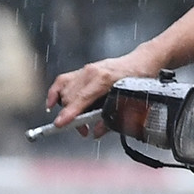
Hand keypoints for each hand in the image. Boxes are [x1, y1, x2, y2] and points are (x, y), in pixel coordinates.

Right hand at [45, 51, 159, 134]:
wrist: (141, 61)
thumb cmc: (138, 79)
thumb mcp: (129, 101)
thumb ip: (111, 119)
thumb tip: (96, 132)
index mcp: (104, 79)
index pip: (81, 98)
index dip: (69, 113)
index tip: (61, 124)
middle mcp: (92, 72)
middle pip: (70, 97)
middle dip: (72, 117)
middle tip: (82, 130)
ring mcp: (86, 70)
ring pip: (64, 90)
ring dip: (65, 108)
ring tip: (75, 120)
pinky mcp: (82, 70)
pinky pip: (63, 81)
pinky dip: (55, 92)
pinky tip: (52, 103)